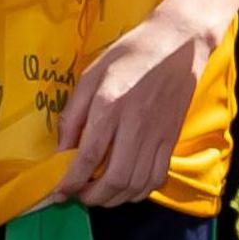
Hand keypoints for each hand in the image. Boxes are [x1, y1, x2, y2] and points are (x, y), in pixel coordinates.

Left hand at [53, 4, 221, 203]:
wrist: (180, 40)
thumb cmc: (131, 52)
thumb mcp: (91, 74)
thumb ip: (74, 113)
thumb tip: (61, 150)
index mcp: (110, 105)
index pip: (87, 157)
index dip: (70, 182)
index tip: (58, 193)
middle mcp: (135, 124)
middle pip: (114, 178)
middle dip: (92, 197)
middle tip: (78, 195)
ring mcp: (158, 132)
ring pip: (136, 183)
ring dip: (114, 198)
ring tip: (100, 194)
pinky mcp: (172, 136)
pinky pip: (157, 176)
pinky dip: (140, 191)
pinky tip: (127, 186)